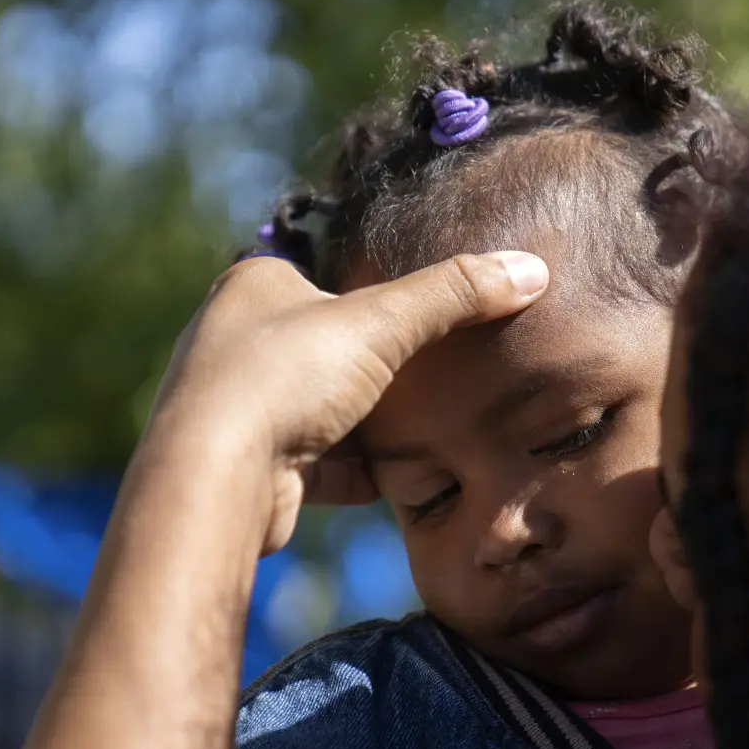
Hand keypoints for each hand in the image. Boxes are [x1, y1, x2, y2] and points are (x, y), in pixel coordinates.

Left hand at [148, 251, 548, 553]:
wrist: (217, 479)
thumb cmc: (286, 377)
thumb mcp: (382, 321)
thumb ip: (456, 294)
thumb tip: (532, 269)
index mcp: (255, 285)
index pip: (324, 277)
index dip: (373, 295)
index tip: (419, 312)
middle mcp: (236, 339)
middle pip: (327, 346)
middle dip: (375, 365)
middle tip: (432, 372)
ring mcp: (239, 405)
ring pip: (324, 407)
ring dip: (367, 422)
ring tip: (423, 425)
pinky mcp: (251, 464)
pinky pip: (319, 462)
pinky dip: (356, 470)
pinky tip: (394, 478)